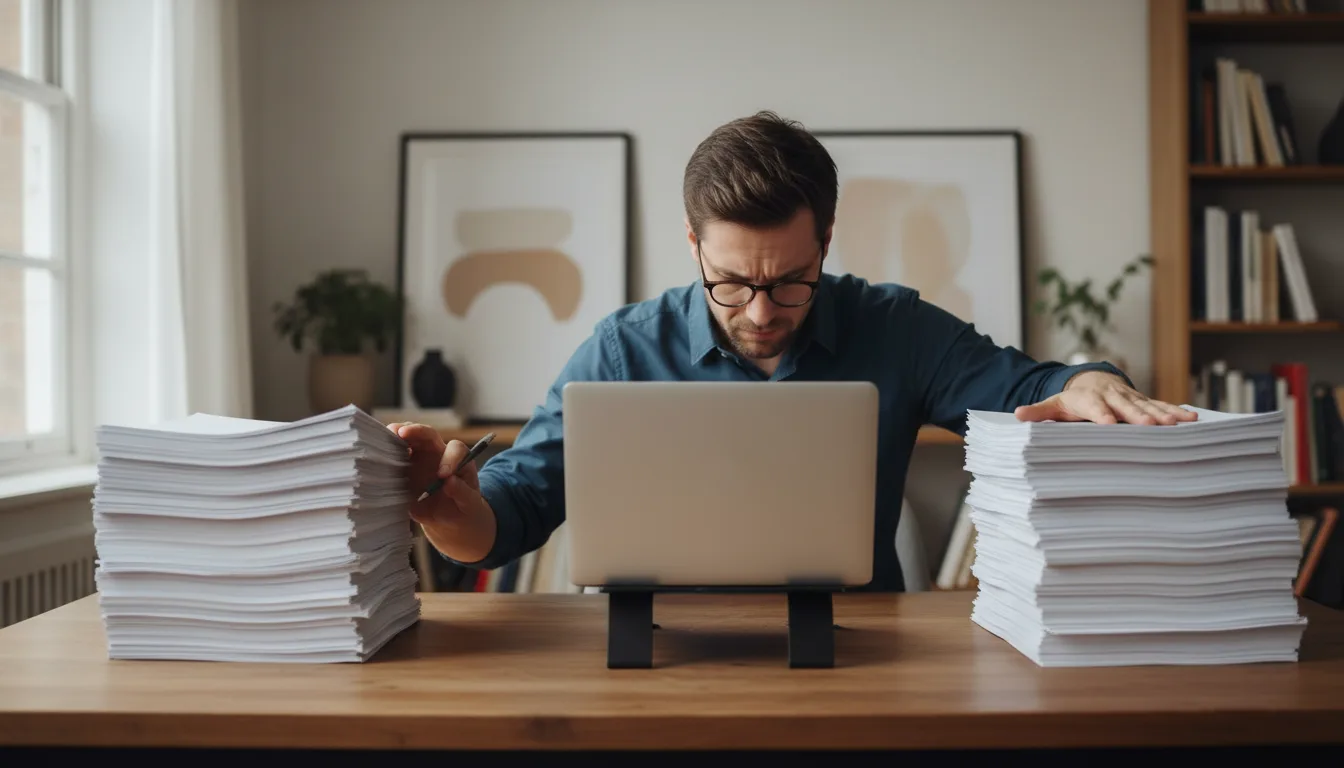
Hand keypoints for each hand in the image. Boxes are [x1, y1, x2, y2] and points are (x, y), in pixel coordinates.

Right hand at [387, 422, 495, 561]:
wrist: (448, 519)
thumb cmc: (463, 507)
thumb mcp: (469, 503)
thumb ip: (463, 492)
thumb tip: (449, 482)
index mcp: (456, 459)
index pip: (455, 449)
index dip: (449, 459)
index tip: (444, 476)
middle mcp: (435, 454)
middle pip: (426, 434)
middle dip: (415, 430)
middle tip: (402, 433)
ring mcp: (416, 460)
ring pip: (406, 439)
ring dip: (393, 436)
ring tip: (381, 439)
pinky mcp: (401, 470)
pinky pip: (390, 457)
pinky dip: (381, 454)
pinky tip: (373, 456)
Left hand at [1013, 371, 1196, 425]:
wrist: (1091, 381)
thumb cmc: (1071, 399)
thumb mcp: (1053, 405)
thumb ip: (1038, 412)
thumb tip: (1017, 414)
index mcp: (1089, 399)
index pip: (1094, 408)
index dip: (1101, 415)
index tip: (1108, 424)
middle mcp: (1112, 397)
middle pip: (1125, 407)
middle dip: (1138, 416)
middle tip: (1151, 426)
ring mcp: (1130, 398)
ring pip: (1147, 406)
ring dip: (1163, 415)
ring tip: (1178, 424)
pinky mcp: (1143, 401)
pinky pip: (1161, 405)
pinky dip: (1175, 411)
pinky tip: (1191, 418)